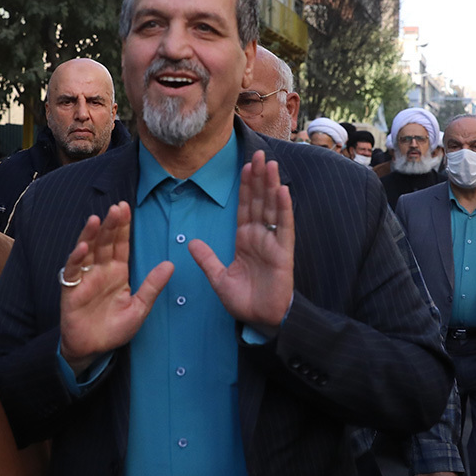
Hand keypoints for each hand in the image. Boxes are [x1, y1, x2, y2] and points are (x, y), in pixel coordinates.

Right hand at [59, 201, 173, 373]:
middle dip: (110, 225)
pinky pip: (73, 270)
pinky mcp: (71, 288)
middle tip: (117, 207)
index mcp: (117, 272)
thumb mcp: (139, 308)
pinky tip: (83, 248)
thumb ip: (152, 286)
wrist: (93, 349)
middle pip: (105, 242)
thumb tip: (171, 265)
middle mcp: (101, 270)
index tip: (126, 208)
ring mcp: (85, 277)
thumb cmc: (114, 329)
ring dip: (90, 234)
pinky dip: (77, 258)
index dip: (123, 227)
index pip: (121, 244)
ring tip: (96, 219)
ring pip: (87, 250)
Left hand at [188, 151, 293, 334]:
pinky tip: (282, 191)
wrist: (262, 321)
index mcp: (245, 240)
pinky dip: (284, 209)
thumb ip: (207, 259)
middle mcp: (260, 237)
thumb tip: (191, 243)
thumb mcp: (219, 279)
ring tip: (270, 164)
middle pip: (259, 201)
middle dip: (259, 178)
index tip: (245, 166)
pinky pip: (284, 227)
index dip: (245, 187)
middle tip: (259, 154)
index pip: (245, 207)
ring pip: (272, 208)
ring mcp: (273, 243)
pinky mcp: (283, 253)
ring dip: (272, 186)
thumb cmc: (244, 301)